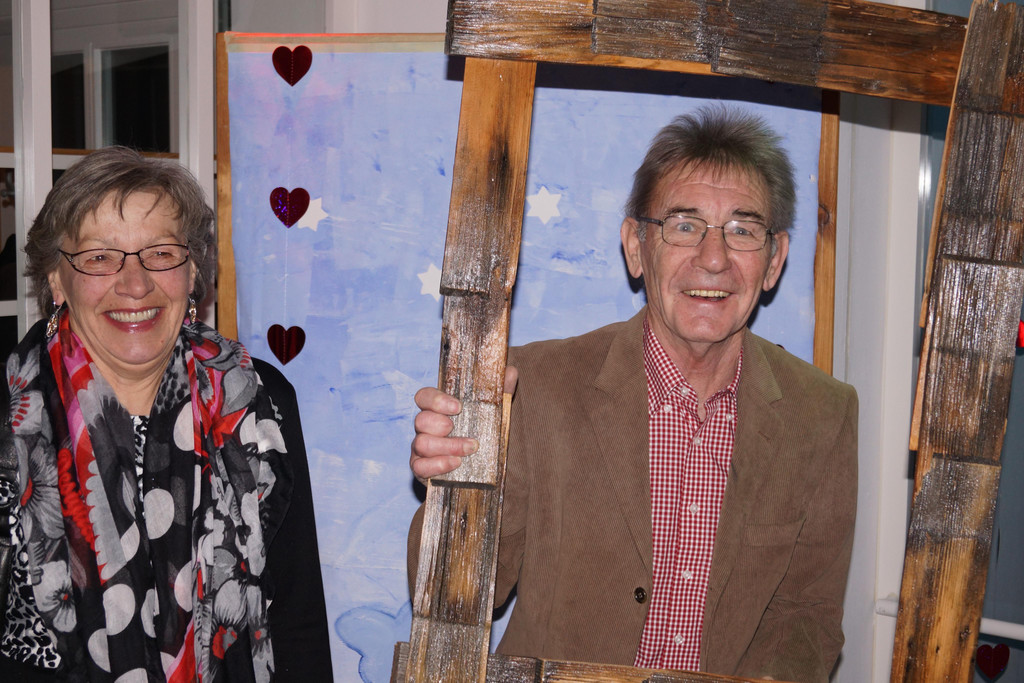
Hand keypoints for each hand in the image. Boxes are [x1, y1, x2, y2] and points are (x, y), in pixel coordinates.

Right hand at [410, 366, 517, 481]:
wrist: (479, 468)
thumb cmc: (480, 434)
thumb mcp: (493, 412)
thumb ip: (499, 392)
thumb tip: (510, 372)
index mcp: (438, 410)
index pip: (424, 396)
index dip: (436, 400)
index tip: (458, 406)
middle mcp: (426, 428)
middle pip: (420, 420)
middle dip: (439, 424)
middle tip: (457, 428)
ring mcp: (421, 449)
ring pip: (421, 443)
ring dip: (446, 446)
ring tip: (469, 449)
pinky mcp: (422, 469)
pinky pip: (420, 467)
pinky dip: (438, 465)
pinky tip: (456, 464)